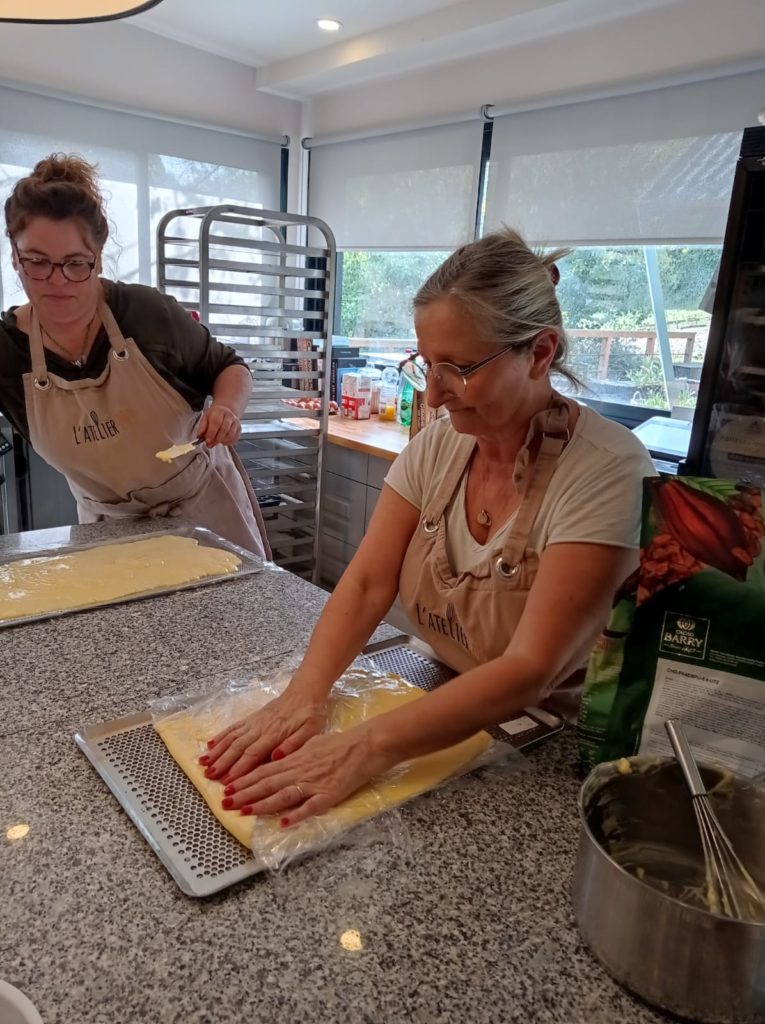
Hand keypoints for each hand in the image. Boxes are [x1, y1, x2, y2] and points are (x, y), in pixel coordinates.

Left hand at [196, 403, 240, 446]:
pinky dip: (228, 442)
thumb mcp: (205, 417)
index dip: (211, 433)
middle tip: (210, 444)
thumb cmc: (215, 415)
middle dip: (216, 439)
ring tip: (216, 442)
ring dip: (222, 441)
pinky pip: (235, 438)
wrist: (225, 411)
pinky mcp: (239, 428)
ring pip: (230, 435)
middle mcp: (229, 416)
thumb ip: (202, 427)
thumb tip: (200, 436)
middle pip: (224, 429)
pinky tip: (222, 441)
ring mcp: (236, 422)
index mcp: (219, 412)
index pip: (216, 423)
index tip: (207, 440)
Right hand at [199, 688, 326, 781]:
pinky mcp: (252, 718)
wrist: (304, 692)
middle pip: (238, 747)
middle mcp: (260, 728)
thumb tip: (276, 756)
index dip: (239, 768)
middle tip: (208, 776)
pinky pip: (234, 727)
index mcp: (275, 734)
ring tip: (203, 763)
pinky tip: (210, 745)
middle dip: (222, 762)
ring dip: (217, 750)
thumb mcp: (311, 731)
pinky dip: (221, 736)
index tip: (227, 781)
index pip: (253, 753)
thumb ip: (294, 744)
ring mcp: (254, 722)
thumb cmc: (309, 715)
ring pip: (232, 737)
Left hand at [219, 725, 390, 826]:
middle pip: (267, 783)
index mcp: (294, 758)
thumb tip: (276, 757)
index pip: (264, 770)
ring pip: (282, 795)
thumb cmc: (339, 743)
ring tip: (244, 811)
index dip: (244, 780)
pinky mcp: (328, 795)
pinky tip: (283, 823)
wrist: (364, 745)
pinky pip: (310, 807)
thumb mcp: (311, 742)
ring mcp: (313, 783)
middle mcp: (299, 771)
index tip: (228, 787)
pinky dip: (296, 815)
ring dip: (262, 804)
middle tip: (225, 803)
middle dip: (245, 793)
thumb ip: (292, 752)